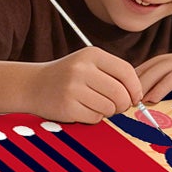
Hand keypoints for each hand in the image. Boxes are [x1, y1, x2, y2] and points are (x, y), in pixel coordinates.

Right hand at [25, 48, 143, 122]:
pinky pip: (95, 118)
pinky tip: (81, 110)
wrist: (31, 85)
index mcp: (91, 54)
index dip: (136, 88)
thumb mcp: (88, 64)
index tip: (134, 97)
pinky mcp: (67, 106)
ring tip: (94, 105)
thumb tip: (139, 95)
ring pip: (109, 108)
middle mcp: (82, 68)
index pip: (126, 71)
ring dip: (107, 111)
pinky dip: (93, 117)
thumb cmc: (68, 77)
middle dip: (123, 105)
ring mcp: (73, 87)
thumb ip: (113, 74)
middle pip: (120, 93)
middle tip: (116, 106)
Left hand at [136, 48, 171, 102]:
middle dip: (142, 85)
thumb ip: (157, 78)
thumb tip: (133, 94)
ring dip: (160, 88)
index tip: (121, 95)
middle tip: (131, 101)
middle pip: (156, 71)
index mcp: (167, 61)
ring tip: (150, 101)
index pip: (145, 69)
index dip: (132, 81)